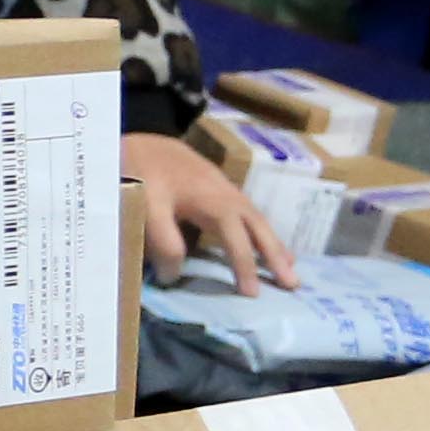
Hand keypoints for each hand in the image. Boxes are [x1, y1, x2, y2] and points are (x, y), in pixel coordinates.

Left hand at [127, 129, 297, 289]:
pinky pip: (247, 212)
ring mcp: (224, 188)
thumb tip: (174, 276)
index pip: (237, 242)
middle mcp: (228, 195)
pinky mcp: (216, 186)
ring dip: (273, 243)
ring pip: (257, 219)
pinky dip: (259, 230)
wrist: (136, 136)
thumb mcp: (146, 207)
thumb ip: (163, 241)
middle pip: (259, 228)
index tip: (252, 295)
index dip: (244, 268)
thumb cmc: (140, 172)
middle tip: (293, 285)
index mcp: (215, 202)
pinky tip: (260, 239)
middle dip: (276, 257)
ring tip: (288, 267)